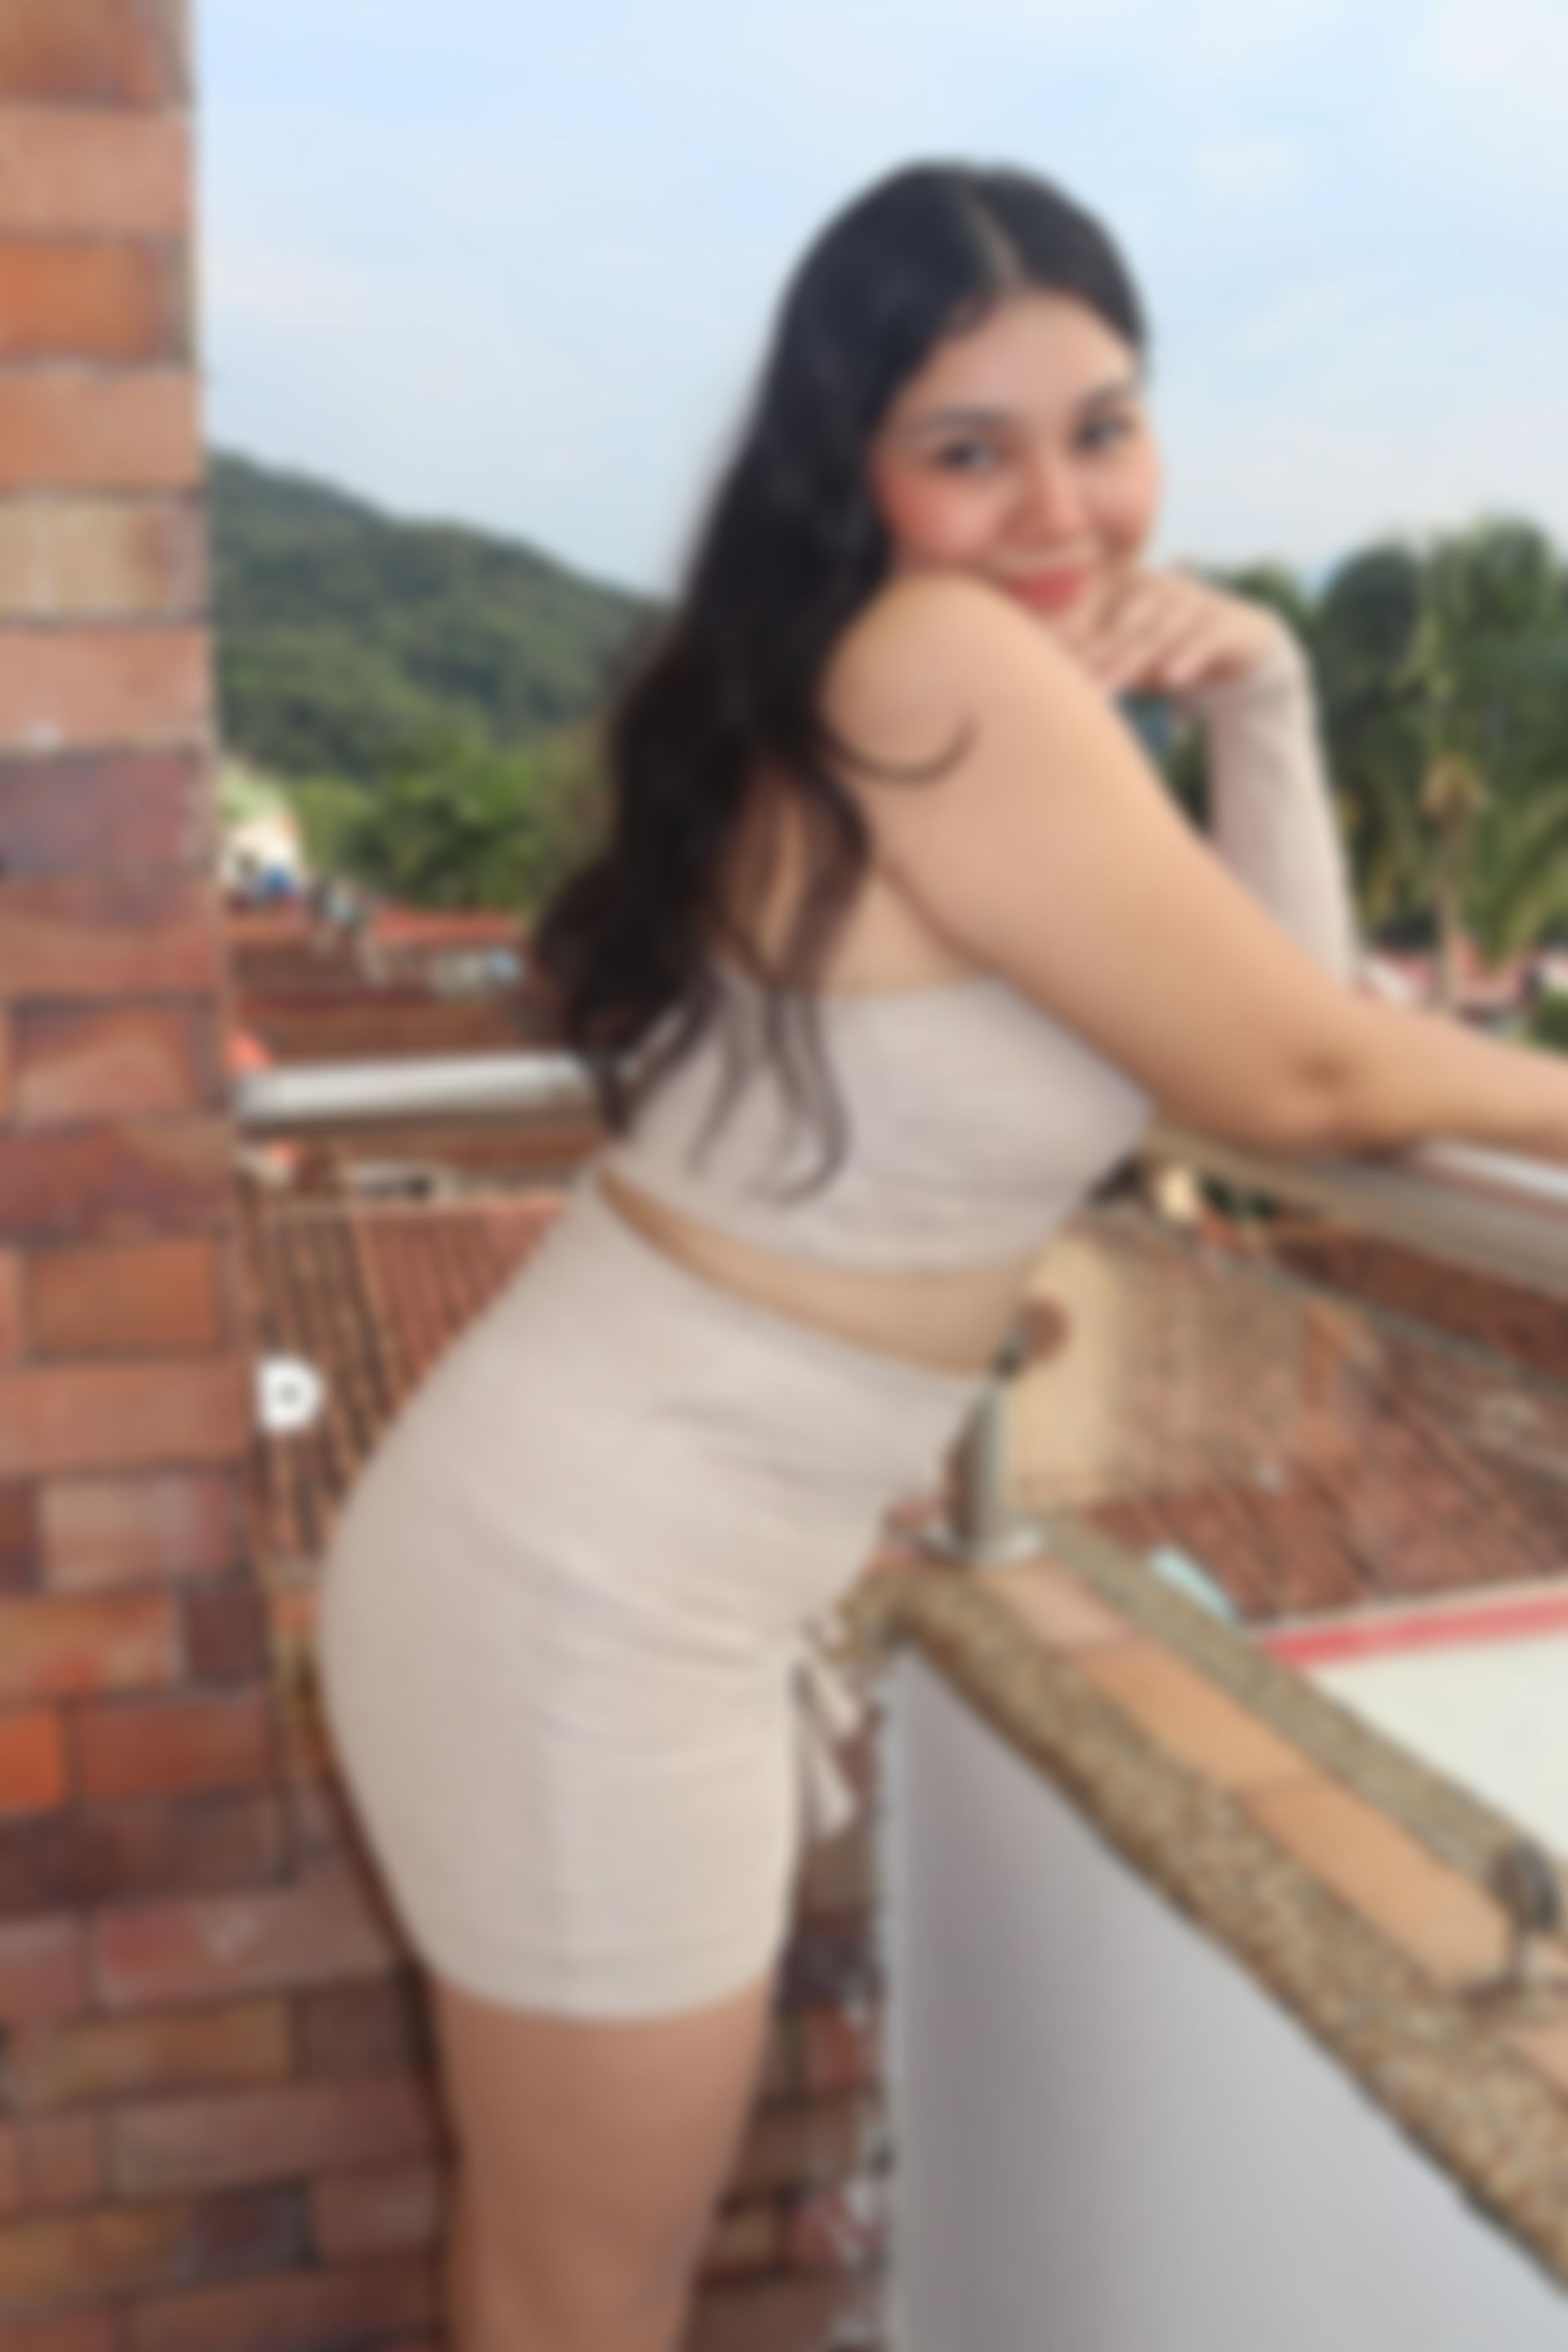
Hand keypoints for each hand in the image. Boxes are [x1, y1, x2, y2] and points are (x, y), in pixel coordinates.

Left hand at [1051, 566, 1297, 702]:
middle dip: (1092, 656)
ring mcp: (1193, 602)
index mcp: (1131, 585)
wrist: (1244, 645)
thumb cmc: (1171, 650)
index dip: (1068, 637)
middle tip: (1065, 686)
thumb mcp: (1133, 653)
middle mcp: (1160, 587)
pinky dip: (1187, 658)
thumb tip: (1047, 677)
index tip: (1042, 666)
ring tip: (1106, 691)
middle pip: (1119, 625)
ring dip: (1129, 664)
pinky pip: (1203, 639)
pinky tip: (1171, 679)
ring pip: (1157, 634)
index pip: (1093, 609)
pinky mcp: (1224, 623)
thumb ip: (1098, 657)